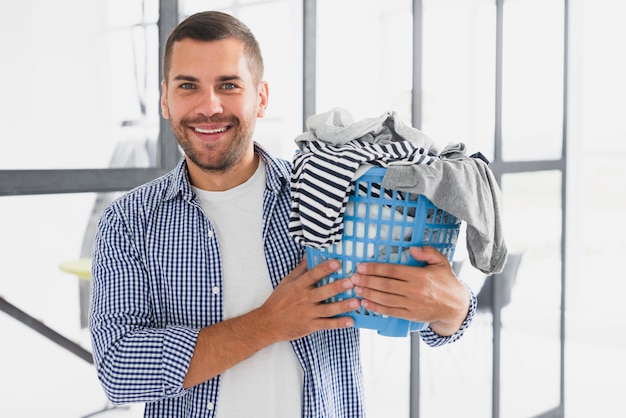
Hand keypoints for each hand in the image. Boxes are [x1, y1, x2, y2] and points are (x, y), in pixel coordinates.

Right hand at [256, 257, 358, 342]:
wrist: (268, 323)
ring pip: (328, 309)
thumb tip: (309, 254)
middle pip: (323, 292)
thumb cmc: (278, 301)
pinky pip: (326, 324)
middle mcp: (304, 299)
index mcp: (298, 286)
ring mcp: (308, 313)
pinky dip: (338, 323)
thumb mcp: (286, 282)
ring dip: (343, 306)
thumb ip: (300, 269)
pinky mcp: (310, 326)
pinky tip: (350, 321)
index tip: (337, 262)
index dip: (325, 268)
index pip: (312, 275)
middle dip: (337, 287)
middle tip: (351, 282)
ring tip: (356, 301)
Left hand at [350, 246, 469, 335]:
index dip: (375, 268)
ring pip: (385, 299)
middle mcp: (415, 291)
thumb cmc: (446, 281)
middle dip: (367, 281)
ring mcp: (412, 304)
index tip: (361, 266)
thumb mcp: (441, 262)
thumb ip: (428, 252)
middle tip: (353, 278)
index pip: (393, 271)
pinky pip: (390, 311)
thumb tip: (411, 248)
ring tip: (356, 289)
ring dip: (368, 294)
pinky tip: (366, 303)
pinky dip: (376, 308)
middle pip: (386, 285)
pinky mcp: (411, 315)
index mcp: (420, 276)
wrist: (456, 306)